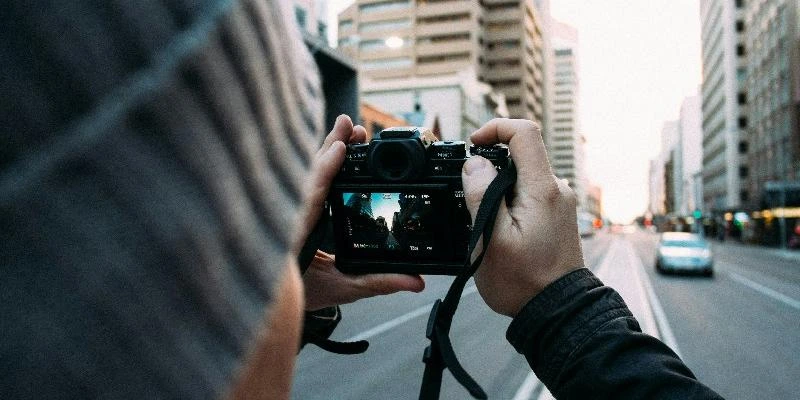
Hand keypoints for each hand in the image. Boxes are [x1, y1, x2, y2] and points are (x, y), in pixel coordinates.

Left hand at [296, 115, 424, 310]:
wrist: (275, 305)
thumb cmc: (303, 296)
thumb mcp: (343, 290)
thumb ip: (379, 282)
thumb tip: (415, 281)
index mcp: (293, 236)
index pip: (308, 197)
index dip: (323, 171)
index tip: (339, 148)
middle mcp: (287, 217)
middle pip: (306, 175)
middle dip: (330, 148)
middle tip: (351, 127)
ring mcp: (286, 211)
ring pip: (303, 174)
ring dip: (326, 152)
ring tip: (348, 133)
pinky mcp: (292, 209)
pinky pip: (304, 182)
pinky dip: (320, 164)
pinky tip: (335, 152)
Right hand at [461, 119, 583, 316]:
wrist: (556, 311)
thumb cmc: (523, 282)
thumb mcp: (490, 240)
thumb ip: (481, 195)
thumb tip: (475, 164)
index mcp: (542, 189)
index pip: (524, 133)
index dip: (495, 129)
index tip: (474, 145)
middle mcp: (556, 189)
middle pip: (520, 155)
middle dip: (490, 170)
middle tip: (471, 200)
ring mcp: (558, 202)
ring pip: (521, 177)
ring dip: (498, 191)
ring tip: (487, 227)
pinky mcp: (556, 215)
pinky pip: (528, 194)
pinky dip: (509, 203)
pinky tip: (501, 232)